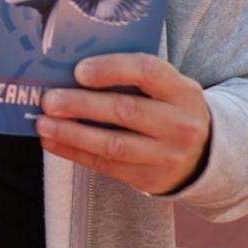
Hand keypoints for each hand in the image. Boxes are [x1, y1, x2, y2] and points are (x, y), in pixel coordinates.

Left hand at [36, 53, 211, 194]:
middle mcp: (180, 124)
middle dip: (81, 105)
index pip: (148, 72)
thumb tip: (70, 69)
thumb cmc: (167, 109)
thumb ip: (129, 76)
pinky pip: (106, 166)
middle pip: (126, 111)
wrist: (204, 155)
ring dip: (72, 134)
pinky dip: (74, 153)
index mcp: (183, 91)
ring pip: (114, 144)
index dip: (111, 69)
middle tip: (48, 100)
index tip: (78, 71)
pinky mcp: (151, 178)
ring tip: (42, 124)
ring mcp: (168, 155)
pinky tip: (51, 142)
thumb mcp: (164, 89)